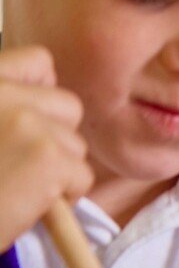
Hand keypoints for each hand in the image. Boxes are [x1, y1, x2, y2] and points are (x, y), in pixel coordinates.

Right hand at [0, 46, 91, 248]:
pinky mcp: (48, 156)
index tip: (26, 123)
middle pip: (68, 106)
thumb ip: (3, 108)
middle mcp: (0, 91)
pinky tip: (25, 205)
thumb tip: (38, 112)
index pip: (38, 62)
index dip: (41, 95)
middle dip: (55, 138)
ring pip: (75, 144)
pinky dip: (62, 197)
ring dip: (57, 170)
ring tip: (16, 187)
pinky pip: (82, 176)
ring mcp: (25, 120)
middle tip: (21, 165)